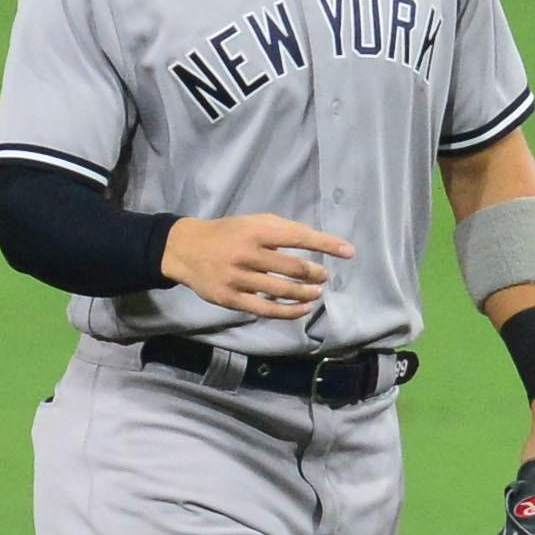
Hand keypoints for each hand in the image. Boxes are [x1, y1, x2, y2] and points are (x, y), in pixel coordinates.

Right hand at [162, 213, 354, 318]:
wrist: (186, 249)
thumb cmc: (228, 233)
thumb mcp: (252, 222)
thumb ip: (281, 232)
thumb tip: (315, 246)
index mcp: (256, 230)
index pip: (299, 236)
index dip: (326, 244)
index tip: (348, 251)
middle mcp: (248, 254)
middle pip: (293, 268)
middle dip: (315, 273)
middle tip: (324, 276)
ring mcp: (239, 278)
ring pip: (282, 290)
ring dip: (306, 293)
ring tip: (317, 293)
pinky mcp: (232, 299)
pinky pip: (267, 309)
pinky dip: (290, 311)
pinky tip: (303, 309)